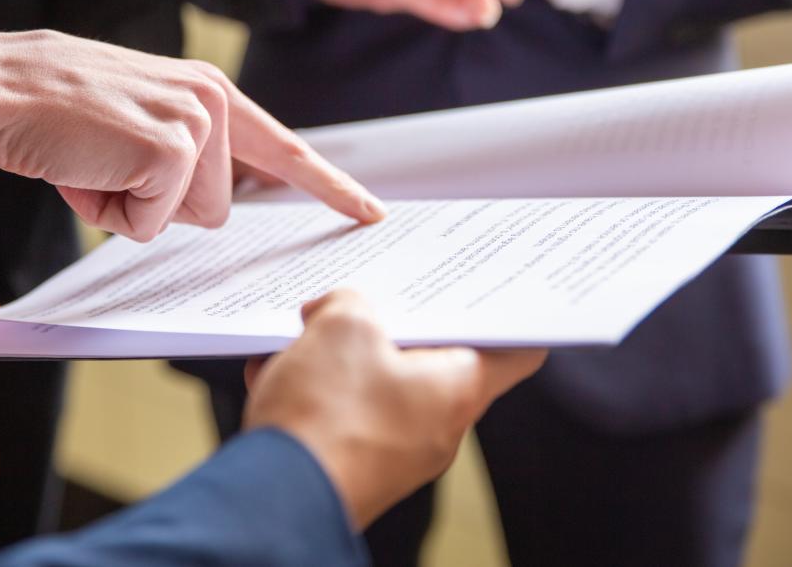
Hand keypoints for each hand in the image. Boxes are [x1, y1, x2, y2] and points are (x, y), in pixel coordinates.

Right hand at [0, 30, 384, 241]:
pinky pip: (151, 223)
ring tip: (94, 160)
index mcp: (210, 93)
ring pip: (187, 220)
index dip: (329, 187)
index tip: (369, 213)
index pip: (284, 149)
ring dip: (131, 207)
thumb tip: (211, 204)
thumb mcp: (135, 125)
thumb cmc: (56, 114)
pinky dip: (109, 211)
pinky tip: (85, 168)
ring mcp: (196, 123)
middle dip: (158, 205)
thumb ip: (183, 154)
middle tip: (108, 162)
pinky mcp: (172, 149)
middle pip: (217, 209)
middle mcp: (214, 102)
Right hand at [243, 290, 545, 527]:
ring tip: (305, 336)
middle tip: (360, 301)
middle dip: (390, 327)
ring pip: (378, 387)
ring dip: (341, 358)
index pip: (514, 351)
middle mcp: (437, 428)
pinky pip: (342, 416)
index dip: (504, 316)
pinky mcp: (354, 468)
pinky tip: (277, 371)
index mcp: (457, 389)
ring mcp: (395, 454)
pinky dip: (314, 391)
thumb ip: (347, 304)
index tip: (486, 293)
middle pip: (430, 362)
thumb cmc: (326, 419)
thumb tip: (332, 312)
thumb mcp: (341, 327)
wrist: (277, 498)